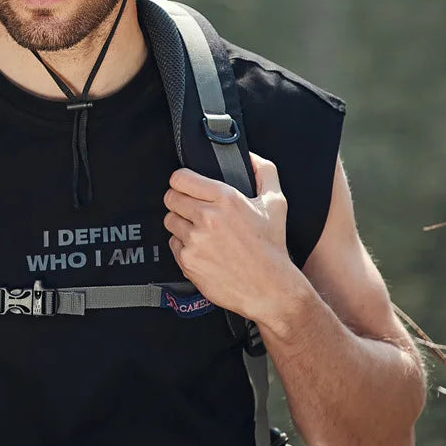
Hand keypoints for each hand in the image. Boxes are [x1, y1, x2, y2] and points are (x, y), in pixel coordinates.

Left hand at [163, 152, 296, 322]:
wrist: (270, 289)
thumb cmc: (272, 246)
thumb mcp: (275, 202)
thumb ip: (264, 171)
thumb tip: (249, 156)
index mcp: (225, 198)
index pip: (180, 178)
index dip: (182, 181)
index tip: (187, 186)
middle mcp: (207, 217)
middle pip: (170, 197)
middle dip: (180, 201)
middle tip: (193, 209)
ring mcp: (194, 240)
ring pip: (170, 220)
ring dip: (180, 223)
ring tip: (200, 230)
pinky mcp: (187, 260)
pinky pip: (173, 244)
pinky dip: (183, 245)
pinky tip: (202, 249)